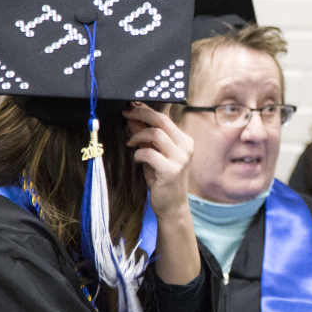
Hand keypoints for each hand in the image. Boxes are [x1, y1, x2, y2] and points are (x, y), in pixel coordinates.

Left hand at [124, 102, 195, 221]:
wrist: (172, 206)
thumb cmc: (162, 179)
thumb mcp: (153, 153)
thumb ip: (145, 136)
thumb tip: (132, 117)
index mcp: (184, 140)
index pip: (164, 117)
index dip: (146, 109)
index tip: (130, 106)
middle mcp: (186, 146)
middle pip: (162, 120)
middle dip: (141, 113)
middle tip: (125, 113)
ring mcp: (181, 158)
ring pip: (156, 134)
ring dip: (138, 135)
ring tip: (130, 142)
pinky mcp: (171, 170)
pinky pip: (149, 153)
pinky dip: (139, 153)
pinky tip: (136, 158)